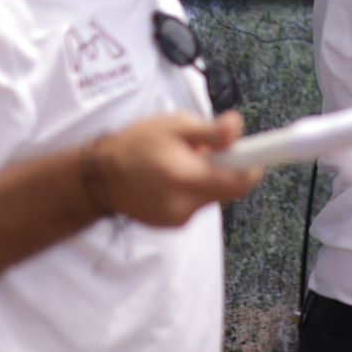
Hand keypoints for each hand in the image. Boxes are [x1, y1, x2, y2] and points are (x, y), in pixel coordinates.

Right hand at [90, 111, 261, 226]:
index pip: (239, 183)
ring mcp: (177, 219)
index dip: (252, 168)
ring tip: (183, 164)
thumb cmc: (137, 144)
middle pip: (230, 190)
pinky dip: (195, 191)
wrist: (98, 177)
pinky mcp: (172, 225)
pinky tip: (174, 179)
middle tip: (208, 153)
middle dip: (227, 171)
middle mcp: (184, 206)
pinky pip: (198, 204)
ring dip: (209, 180)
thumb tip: (238, 129)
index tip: (251, 155)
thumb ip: (210, 131)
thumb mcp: (175, 126)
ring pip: (214, 197)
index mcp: (186, 179)